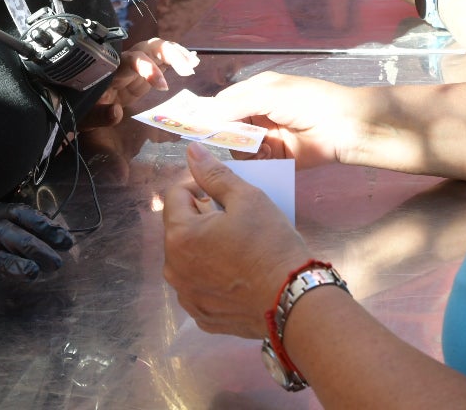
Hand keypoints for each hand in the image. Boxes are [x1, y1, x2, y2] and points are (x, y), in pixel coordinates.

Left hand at [83, 38, 196, 128]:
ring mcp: (136, 65)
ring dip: (177, 54)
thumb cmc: (81, 108)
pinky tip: (192, 61)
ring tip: (193, 65)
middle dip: (170, 54)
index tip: (163, 85)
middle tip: (188, 70)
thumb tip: (117, 112)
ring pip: (158, 49)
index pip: (131, 60)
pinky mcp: (144, 71)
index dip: (147, 67)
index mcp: (110, 71)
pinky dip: (177, 57)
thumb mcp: (85, 117)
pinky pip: (162, 59)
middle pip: (149, 47)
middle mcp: (125, 62)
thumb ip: (98, 116)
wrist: (78, 102)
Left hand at [162, 144, 312, 338]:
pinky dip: (211, 274)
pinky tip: (236, 271)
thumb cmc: (270, 243)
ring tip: (236, 242)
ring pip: (188, 257)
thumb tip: (192, 150)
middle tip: (234, 214)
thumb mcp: (247, 198)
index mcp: (179, 236)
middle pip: (180, 227)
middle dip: (201, 215)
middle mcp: (173, 268)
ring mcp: (186, 295)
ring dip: (204, 244)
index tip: (223, 187)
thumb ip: (214, 174)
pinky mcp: (202, 315)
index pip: (176, 194)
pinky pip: (199, 284)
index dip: (198, 183)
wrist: (292, 300)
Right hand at [207, 72, 359, 168]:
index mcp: (257, 92)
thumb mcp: (270, 95)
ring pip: (239, 147)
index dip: (210, 114)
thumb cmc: (308, 101)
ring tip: (258, 146)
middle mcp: (259, 114)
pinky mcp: (278, 158)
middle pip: (228, 127)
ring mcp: (268, 137)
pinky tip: (266, 156)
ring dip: (243, 149)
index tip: (195, 127)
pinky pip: (256, 163)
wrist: (345, 127)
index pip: (223, 103)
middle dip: (226, 134)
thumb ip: (236, 104)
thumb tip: (206, 113)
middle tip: (231, 138)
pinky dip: (256, 161)